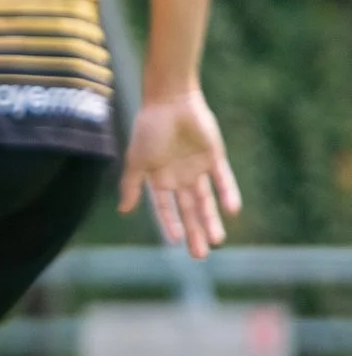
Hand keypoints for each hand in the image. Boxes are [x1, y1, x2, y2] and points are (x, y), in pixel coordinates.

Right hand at [120, 90, 242, 259]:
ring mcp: (198, 168)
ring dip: (211, 219)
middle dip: (194, 232)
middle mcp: (179, 177)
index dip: (171, 224)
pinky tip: (232, 210)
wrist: (170, 100)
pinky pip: (223, 179)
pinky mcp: (215, 157)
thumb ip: (131, 185)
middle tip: (201, 255)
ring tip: (218, 241)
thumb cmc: (148, 129)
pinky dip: (228, 194)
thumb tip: (124, 211)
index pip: (166, 208)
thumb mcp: (136, 160)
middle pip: (188, 210)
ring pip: (206, 200)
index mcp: (159, 178)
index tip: (175, 241)